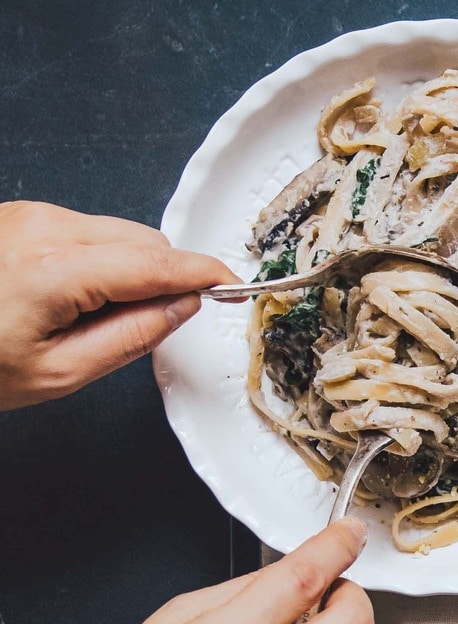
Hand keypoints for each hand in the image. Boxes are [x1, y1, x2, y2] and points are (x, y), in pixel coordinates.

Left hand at [0, 200, 239, 409]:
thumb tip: (182, 307)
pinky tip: (76, 295)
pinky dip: (103, 261)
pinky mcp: (21, 214)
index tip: (233, 287)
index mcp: (56, 268)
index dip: (203, 275)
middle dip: (164, 277)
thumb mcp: (62, 371)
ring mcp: (29, 214)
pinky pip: (90, 231)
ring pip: (121, 234)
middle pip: (145, 241)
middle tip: (151, 323)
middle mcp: (45, 226)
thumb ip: (133, 335)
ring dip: (132, 270)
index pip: (157, 263)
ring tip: (95, 314)